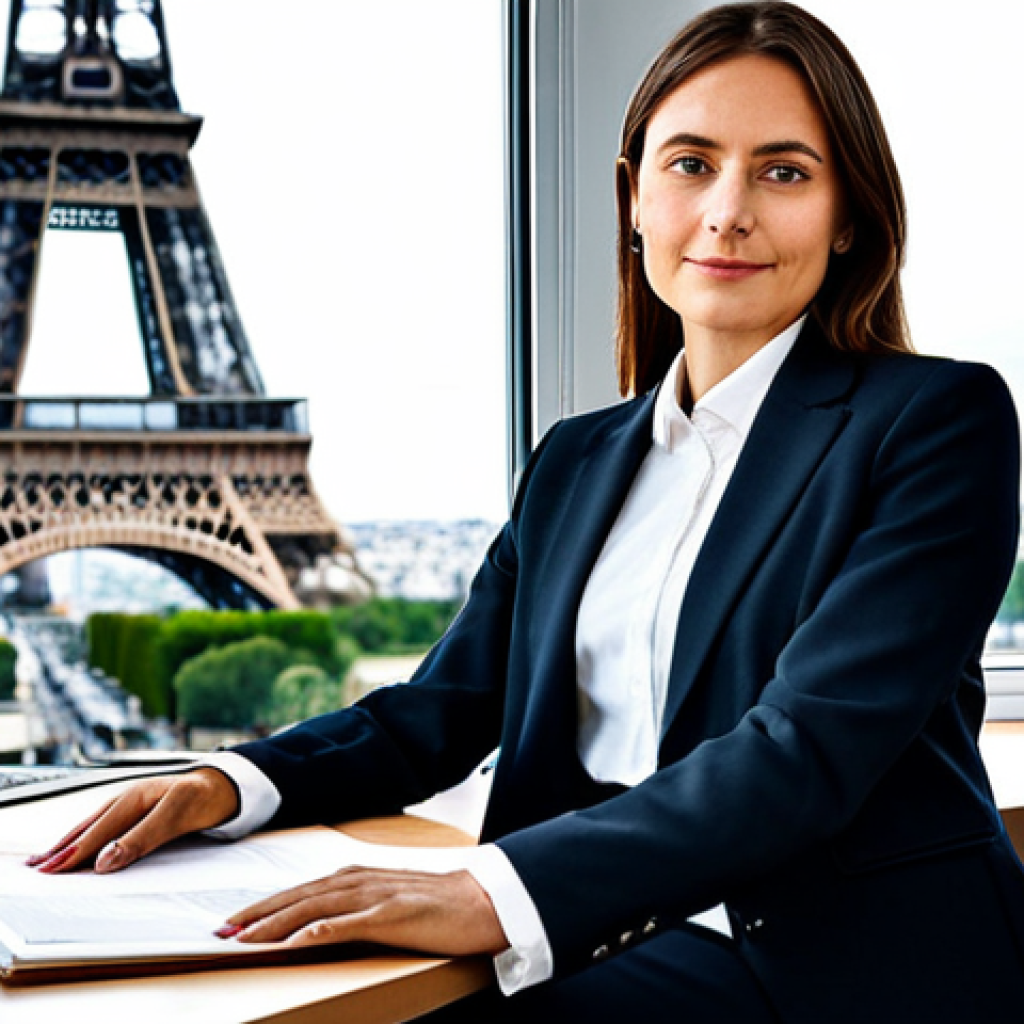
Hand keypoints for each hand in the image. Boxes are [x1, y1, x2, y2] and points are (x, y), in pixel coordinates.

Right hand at [26, 768, 239, 874]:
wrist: (224, 785)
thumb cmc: (204, 799)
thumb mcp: (176, 817)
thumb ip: (142, 838)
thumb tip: (104, 861)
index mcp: (135, 798)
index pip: (99, 832)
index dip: (75, 853)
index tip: (53, 871)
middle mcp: (128, 797)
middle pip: (89, 827)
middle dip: (62, 848)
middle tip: (36, 869)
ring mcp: (131, 801)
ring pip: (93, 824)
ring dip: (69, 842)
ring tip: (44, 858)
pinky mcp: (136, 808)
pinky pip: (104, 823)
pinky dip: (85, 835)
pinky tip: (76, 844)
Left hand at [220, 867, 508, 956]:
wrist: (483, 901)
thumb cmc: (436, 905)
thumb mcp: (387, 901)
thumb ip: (354, 906)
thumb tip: (316, 922)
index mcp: (358, 876)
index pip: (301, 890)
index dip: (265, 905)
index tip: (234, 920)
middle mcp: (361, 880)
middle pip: (299, 896)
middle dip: (258, 914)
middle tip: (223, 930)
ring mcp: (376, 895)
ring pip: (315, 908)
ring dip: (277, 923)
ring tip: (246, 938)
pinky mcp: (393, 914)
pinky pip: (349, 924)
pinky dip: (319, 930)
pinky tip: (298, 939)